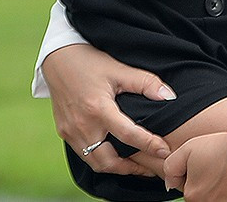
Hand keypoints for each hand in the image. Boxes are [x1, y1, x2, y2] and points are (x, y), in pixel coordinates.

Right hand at [42, 42, 173, 178]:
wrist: (57, 58)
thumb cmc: (89, 61)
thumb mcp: (118, 68)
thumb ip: (145, 83)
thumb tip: (169, 97)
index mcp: (97, 108)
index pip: (127, 135)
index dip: (149, 145)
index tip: (164, 150)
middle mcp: (82, 124)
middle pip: (109, 161)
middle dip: (132, 168)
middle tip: (151, 167)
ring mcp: (70, 131)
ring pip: (95, 163)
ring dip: (116, 167)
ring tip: (134, 164)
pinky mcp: (64, 132)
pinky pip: (84, 154)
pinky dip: (100, 159)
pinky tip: (113, 153)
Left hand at [163, 130, 226, 201]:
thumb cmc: (222, 149)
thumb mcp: (187, 150)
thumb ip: (171, 168)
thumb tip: (169, 184)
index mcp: (193, 195)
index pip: (190, 191)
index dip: (196, 176)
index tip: (206, 166)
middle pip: (204, 197)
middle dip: (209, 185)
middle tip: (219, 169)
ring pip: (219, 199)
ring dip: (222, 190)